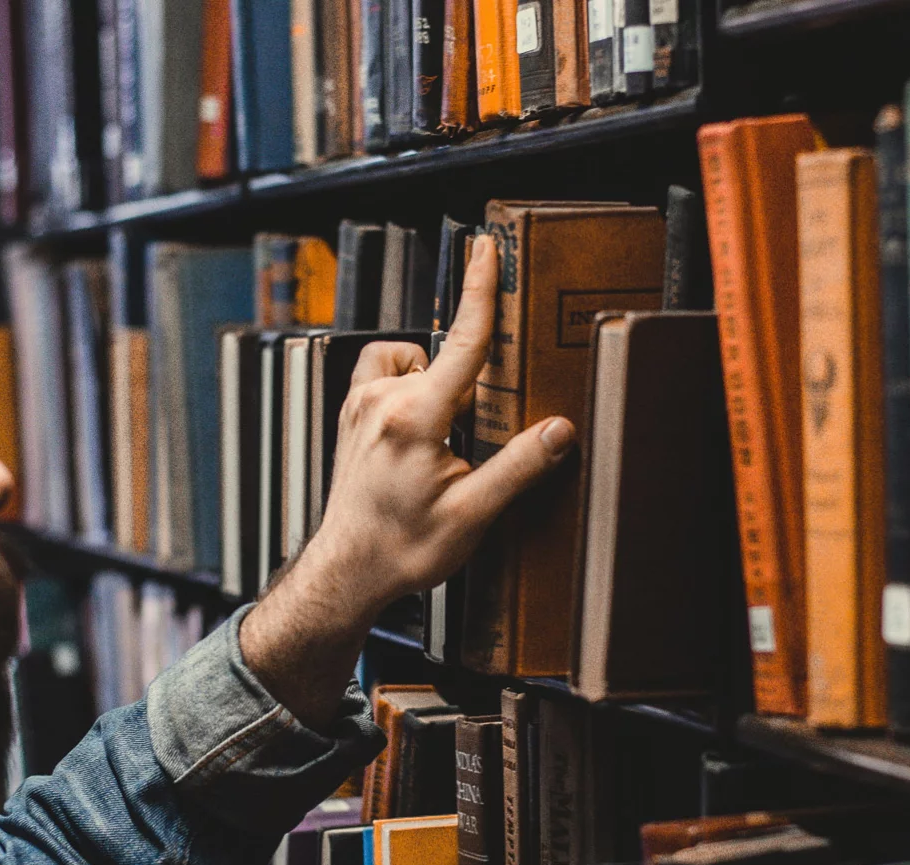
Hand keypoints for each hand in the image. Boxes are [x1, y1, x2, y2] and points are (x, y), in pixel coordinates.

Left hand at [241, 233, 576, 726]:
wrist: (349, 570)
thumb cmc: (403, 548)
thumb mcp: (472, 515)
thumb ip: (518, 467)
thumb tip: (560, 431)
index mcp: (415, 420)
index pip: (462, 343)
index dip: (481, 292)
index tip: (488, 249)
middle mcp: (381, 402)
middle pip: (446, 361)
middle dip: (471, 388)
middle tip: (470, 443)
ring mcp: (360, 405)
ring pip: (414, 364)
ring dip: (437, 386)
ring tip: (445, 439)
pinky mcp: (350, 413)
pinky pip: (386, 374)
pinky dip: (408, 386)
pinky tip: (421, 426)